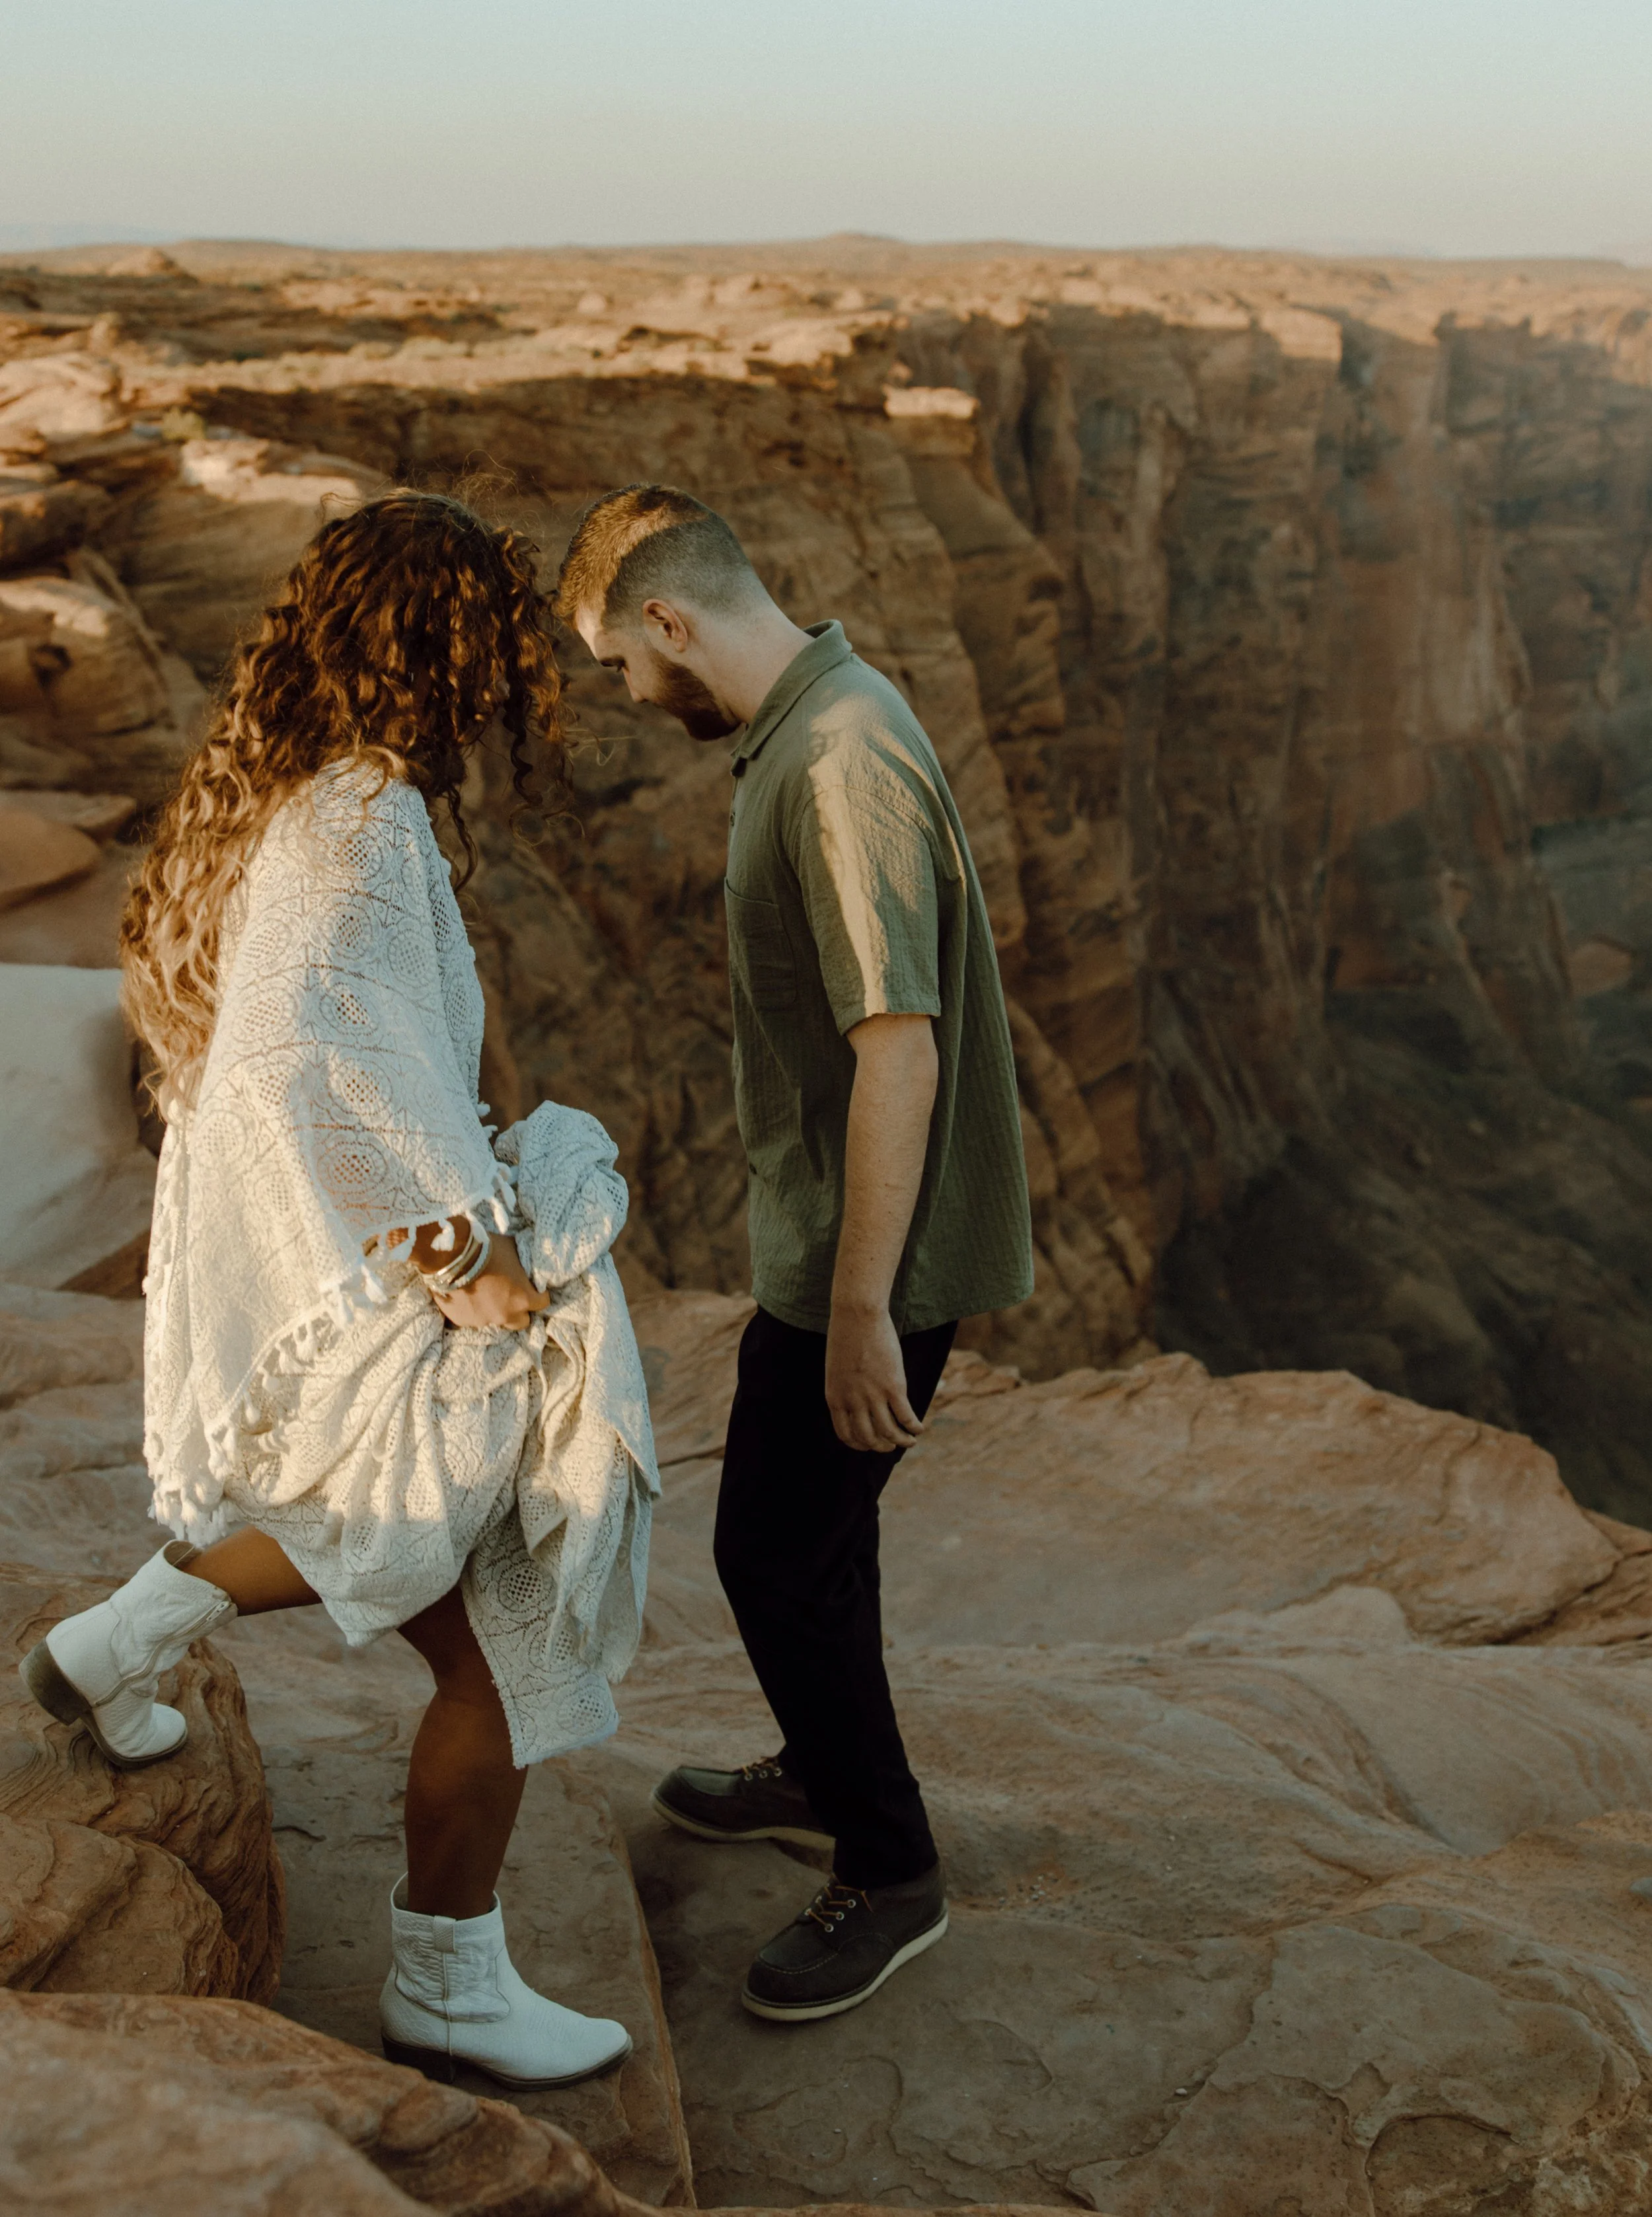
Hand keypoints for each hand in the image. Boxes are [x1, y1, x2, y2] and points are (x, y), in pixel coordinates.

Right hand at [430, 1234, 548, 1330]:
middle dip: (519, 1310)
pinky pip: (473, 1319)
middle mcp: (505, 1315)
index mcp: (522, 1299)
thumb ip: (522, 1265)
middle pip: (522, 1321)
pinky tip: (466, 1295)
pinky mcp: (463, 1321)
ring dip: (494, 1311)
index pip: (542, 1303)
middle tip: (511, 1296)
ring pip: (496, 1321)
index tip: (533, 1288)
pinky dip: (472, 1310)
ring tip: (485, 1295)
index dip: (538, 1295)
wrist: (452, 1255)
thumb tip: (525, 1266)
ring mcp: (483, 1321)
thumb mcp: (513, 1251)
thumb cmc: (487, 1249)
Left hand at [825, 1303, 922, 1452]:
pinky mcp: (893, 1387)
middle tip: (891, 1446)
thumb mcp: (837, 1368)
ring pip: (889, 1432)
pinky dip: (914, 1427)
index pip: (846, 1435)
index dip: (859, 1444)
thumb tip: (859, 1401)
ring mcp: (873, 1396)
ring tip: (910, 1442)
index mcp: (835, 1398)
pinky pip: (905, 1416)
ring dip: (901, 1441)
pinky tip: (919, 1429)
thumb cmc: (846, 1335)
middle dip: (881, 1446)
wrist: (857, 1315)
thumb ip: (846, 1388)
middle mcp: (853, 1402)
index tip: (870, 1444)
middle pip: (869, 1438)